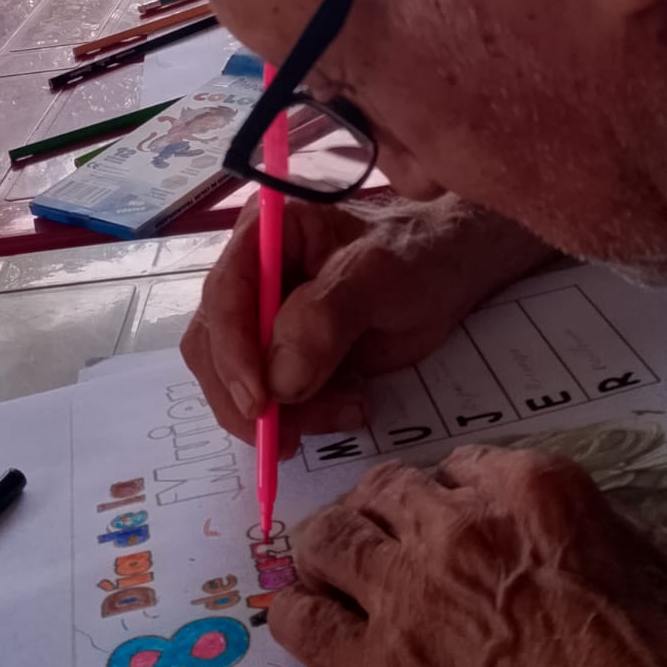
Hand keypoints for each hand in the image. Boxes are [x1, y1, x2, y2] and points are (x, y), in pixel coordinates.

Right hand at [182, 197, 549, 454]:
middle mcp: (251, 271)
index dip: (232, 352)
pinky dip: (301, 416)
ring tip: (349, 409)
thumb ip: (326, 318)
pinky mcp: (282, 353)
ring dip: (284, 412)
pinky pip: (269, 397)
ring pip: (238, 380)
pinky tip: (349, 406)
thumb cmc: (420, 256)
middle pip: (214, 344)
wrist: (452, 272)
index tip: (260, 402)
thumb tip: (278, 380)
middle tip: (290, 435)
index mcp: (265, 232)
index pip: (223, 295)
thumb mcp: (381, 276)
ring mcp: (264, 315)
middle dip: (251, 395)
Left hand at [272, 446, 666, 666]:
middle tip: (384, 529)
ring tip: (333, 561)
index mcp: (532, 492)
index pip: (462, 463)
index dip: (454, 488)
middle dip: (382, 504)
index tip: (452, 511)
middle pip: (385, 489)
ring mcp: (409, 599)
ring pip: (330, 538)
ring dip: (330, 544)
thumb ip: (614, 526)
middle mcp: (457, 530)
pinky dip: (298, 609)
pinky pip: (305, 621)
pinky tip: (306, 611)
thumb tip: (598, 527)